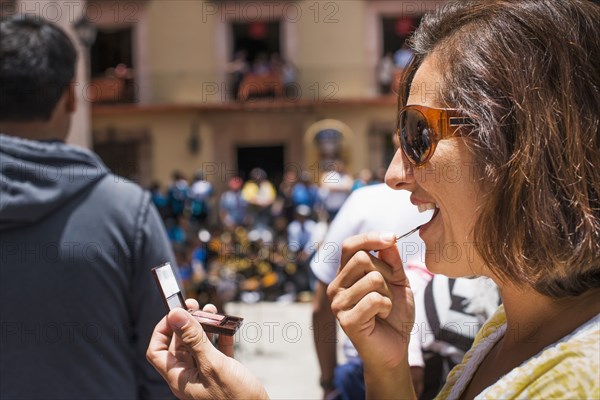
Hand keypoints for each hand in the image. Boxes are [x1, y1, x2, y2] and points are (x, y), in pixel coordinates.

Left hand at [147, 299, 268, 399]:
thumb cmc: (235, 398)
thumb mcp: (213, 364)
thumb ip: (194, 339)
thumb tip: (176, 315)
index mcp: (180, 378)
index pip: (157, 351)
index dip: (162, 330)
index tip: (175, 313)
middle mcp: (190, 376)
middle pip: (179, 344)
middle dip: (186, 322)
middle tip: (195, 305)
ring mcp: (205, 373)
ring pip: (198, 344)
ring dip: (204, 325)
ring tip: (212, 310)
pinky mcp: (222, 371)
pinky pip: (216, 348)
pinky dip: (220, 335)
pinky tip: (227, 326)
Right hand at [327, 232, 414, 369]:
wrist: (395, 346)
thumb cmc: (394, 313)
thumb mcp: (397, 281)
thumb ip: (392, 260)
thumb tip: (388, 238)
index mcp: (346, 273)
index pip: (350, 245)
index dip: (370, 238)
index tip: (391, 237)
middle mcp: (336, 286)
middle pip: (362, 258)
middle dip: (386, 273)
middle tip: (388, 290)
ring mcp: (338, 303)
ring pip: (372, 279)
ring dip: (388, 293)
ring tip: (384, 307)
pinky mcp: (346, 321)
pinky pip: (374, 299)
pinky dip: (386, 306)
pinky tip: (381, 316)